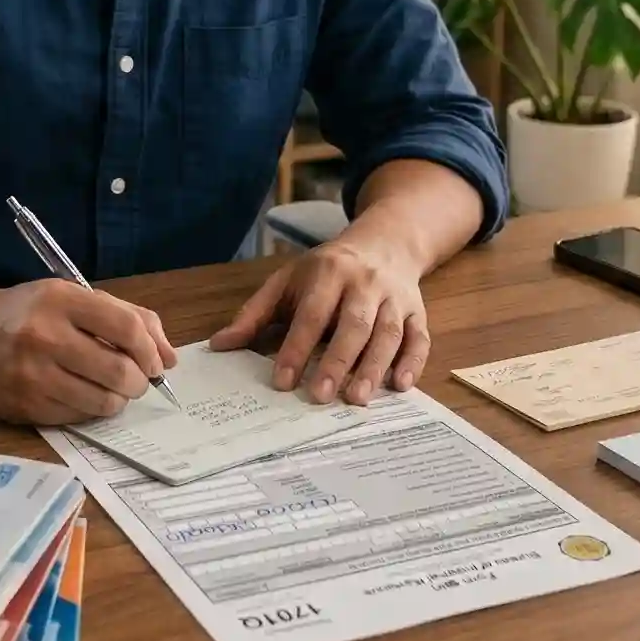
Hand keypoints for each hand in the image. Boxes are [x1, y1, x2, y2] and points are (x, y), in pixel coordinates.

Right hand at [0, 279, 177, 425]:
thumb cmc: (25, 311)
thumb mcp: (70, 296)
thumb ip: (124, 317)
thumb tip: (169, 358)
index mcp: (61, 300)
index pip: (127, 329)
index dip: (151, 351)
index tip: (155, 362)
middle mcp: (45, 336)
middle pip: (119, 372)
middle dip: (138, 382)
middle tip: (134, 381)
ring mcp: (31, 375)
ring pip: (101, 402)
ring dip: (117, 400)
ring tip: (110, 390)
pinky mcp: (22, 406)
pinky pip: (76, 417)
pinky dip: (89, 410)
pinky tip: (80, 396)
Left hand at [210, 235, 427, 404]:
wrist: (384, 242)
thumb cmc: (327, 269)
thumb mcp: (287, 281)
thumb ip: (255, 314)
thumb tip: (219, 346)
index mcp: (328, 273)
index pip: (311, 313)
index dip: (297, 347)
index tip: (283, 381)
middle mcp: (365, 284)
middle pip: (354, 324)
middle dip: (337, 360)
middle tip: (321, 396)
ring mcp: (395, 298)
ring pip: (388, 333)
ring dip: (375, 366)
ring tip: (358, 398)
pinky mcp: (417, 311)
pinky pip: (419, 337)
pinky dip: (413, 362)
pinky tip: (401, 385)